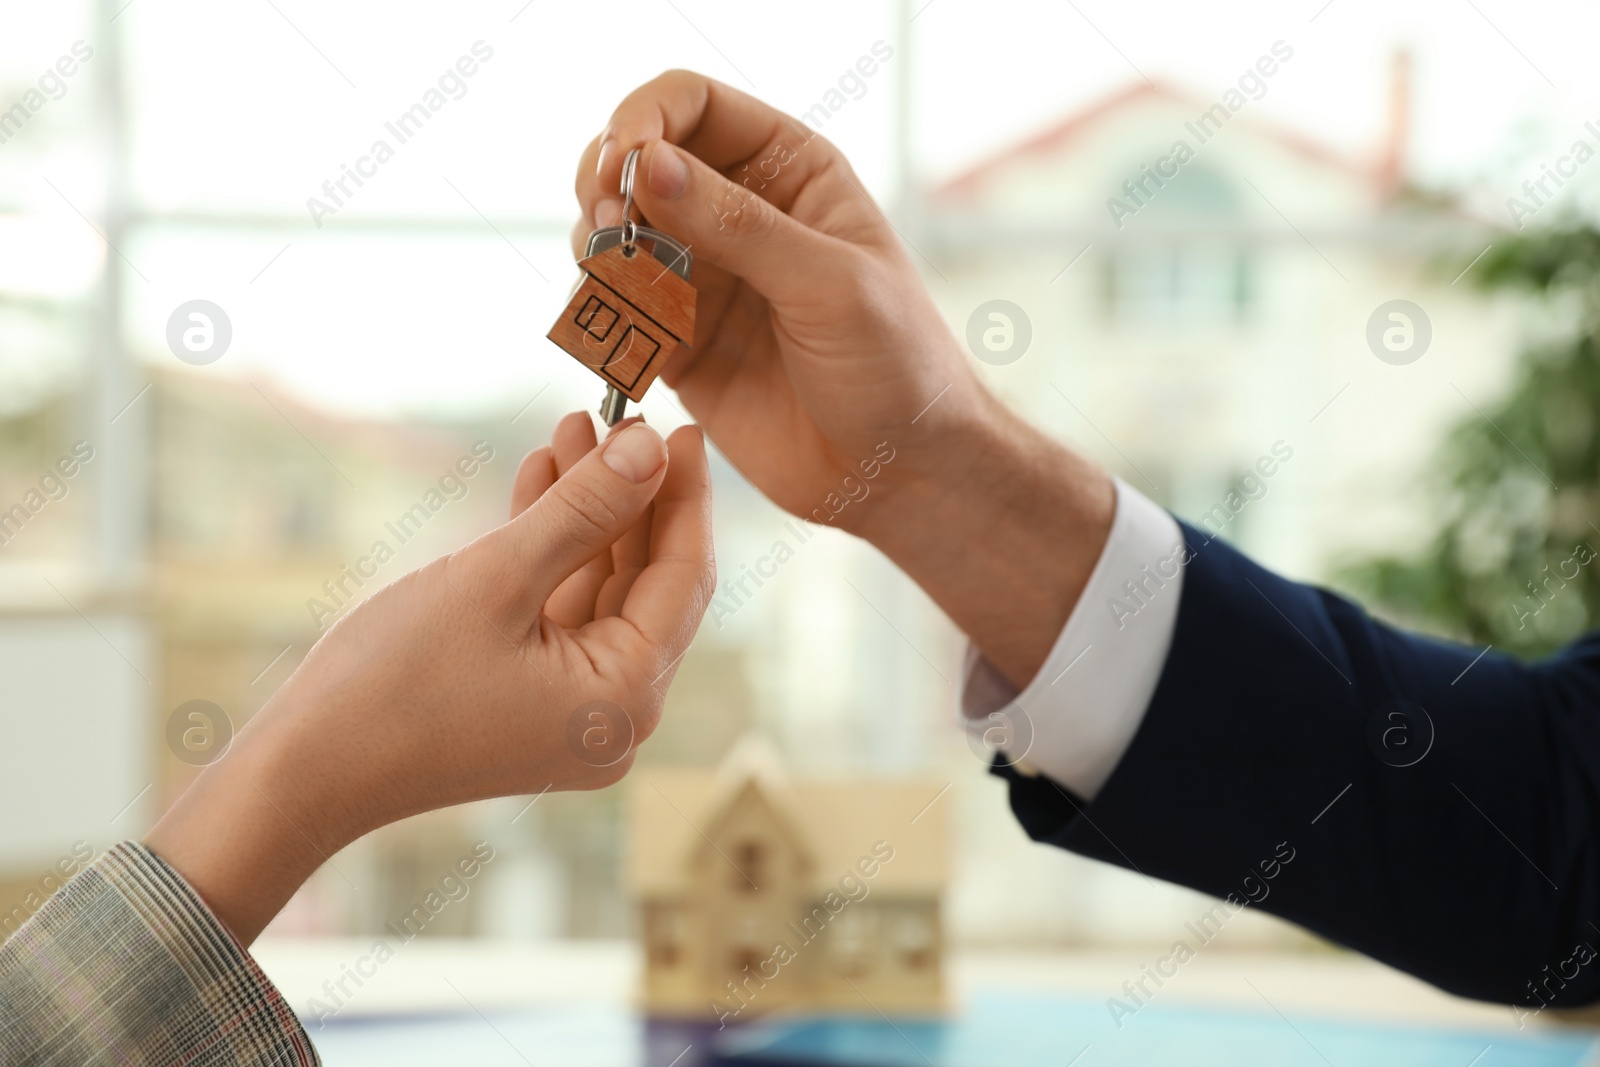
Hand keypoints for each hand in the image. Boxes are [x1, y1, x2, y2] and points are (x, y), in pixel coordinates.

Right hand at [145, 418, 713, 943]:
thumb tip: (652, 449)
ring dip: (587, 513)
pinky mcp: (534, 701)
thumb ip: (586, 510)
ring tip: (573, 430)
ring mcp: (575, 713)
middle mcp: (616, 716)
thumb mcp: (498, 577)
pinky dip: (553, 551)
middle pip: (646, 583)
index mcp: (626, 699)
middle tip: (622, 418)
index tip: (682, 425)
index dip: (685, 495)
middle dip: (629, 495)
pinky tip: (542, 478)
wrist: (304, 769)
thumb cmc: (395, 681)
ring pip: (601, 590)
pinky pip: (561, 612)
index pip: (683, 579)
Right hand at [574, 73, 1112, 687]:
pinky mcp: (678, 342)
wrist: (901, 473)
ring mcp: (704, 277)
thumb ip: (738, 225)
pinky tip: (615, 334)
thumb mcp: (830, 285)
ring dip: (596, 248)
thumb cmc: (898, 366)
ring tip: (613, 281)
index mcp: (789, 170)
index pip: (692, 104)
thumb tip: (647, 166)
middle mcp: (739, 211)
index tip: (622, 165)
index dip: (645, 119)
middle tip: (607, 227)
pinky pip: (614, 309)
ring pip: (613, 232)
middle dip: (605, 183)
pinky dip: (598, 314)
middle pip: (636, 159)